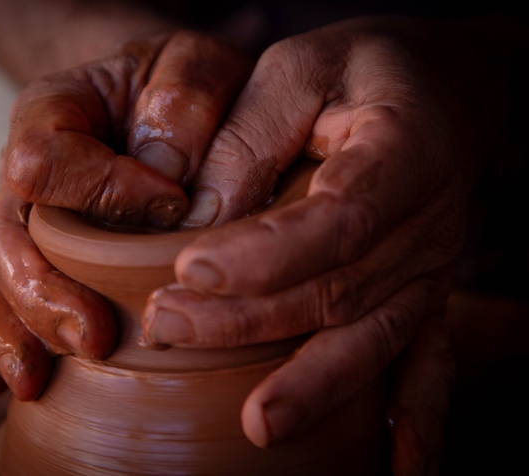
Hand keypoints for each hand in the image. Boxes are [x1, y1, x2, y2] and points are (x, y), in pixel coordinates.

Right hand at [0, 31, 252, 402]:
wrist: (160, 98)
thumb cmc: (182, 84)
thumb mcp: (196, 65)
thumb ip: (185, 99)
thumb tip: (170, 186)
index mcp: (54, 112)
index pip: (46, 157)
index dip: (101, 188)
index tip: (172, 205)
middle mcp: (29, 174)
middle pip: (8, 235)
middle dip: (44, 291)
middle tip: (94, 336)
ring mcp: (31, 222)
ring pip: (3, 279)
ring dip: (20, 331)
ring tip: (33, 381)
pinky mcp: (47, 261)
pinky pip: (11, 303)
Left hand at [141, 17, 500, 471]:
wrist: (446, 90)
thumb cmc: (363, 70)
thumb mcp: (296, 70)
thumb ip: (248, 137)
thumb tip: (197, 220)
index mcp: (403, 152)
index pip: (337, 218)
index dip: (267, 253)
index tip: (190, 266)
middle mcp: (428, 223)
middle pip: (340, 289)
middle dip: (250, 319)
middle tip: (168, 326)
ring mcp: (431, 269)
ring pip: (372, 337)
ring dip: (311, 382)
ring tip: (259, 425)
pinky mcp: (421, 293)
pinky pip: (424, 362)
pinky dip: (414, 420)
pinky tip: (399, 469)